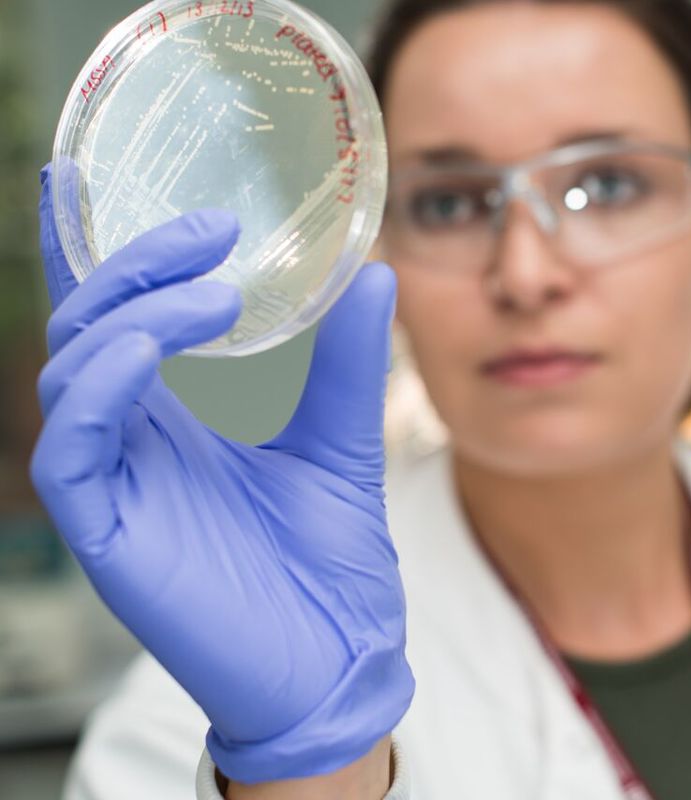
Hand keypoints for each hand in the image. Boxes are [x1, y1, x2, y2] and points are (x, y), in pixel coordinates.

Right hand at [31, 165, 414, 783]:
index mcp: (176, 421)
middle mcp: (135, 443)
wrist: (339, 657)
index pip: (119, 321)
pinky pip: (73, 447)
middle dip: (132, 266)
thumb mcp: (342, 441)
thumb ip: (348, 363)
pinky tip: (146, 349)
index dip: (97, 254)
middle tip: (208, 231)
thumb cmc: (330, 559)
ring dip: (131, 316)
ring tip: (208, 293)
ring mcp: (116, 486)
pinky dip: (102, 387)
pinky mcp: (108, 533)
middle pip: (89, 328)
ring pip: (72, 374)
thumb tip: (371, 273)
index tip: (89, 182)